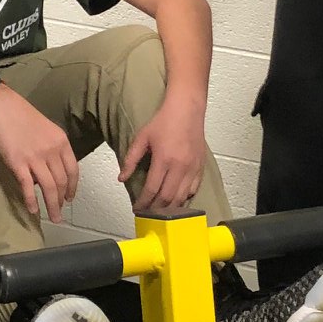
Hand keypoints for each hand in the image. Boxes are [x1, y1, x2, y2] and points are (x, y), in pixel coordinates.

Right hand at [0, 85, 78, 220]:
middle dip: (62, 201)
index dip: (73, 187)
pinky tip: (33, 210)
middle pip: (61, 182)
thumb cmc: (23, 116)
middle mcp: (52, 151)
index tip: (70, 198)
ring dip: (52, 206)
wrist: (2, 107)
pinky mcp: (18, 163)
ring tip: (53, 217)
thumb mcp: (47, 130)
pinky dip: (31, 201)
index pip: (73, 170)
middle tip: (60, 213)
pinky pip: (27, 187)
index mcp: (61, 142)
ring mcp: (35, 158)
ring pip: (49, 188)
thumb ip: (52, 149)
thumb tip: (49, 172)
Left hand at [118, 96, 207, 212]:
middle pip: (167, 198)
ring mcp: (192, 168)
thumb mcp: (142, 138)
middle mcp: (180, 166)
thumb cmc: (165, 120)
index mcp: (164, 159)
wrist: (187, 109)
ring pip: (181, 198)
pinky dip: (184, 198)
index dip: (143, 202)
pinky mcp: (201, 167)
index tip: (137, 208)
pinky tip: (176, 200)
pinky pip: (193, 190)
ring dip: (170, 208)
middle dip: (155, 209)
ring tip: (159, 211)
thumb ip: (131, 159)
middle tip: (147, 212)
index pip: (151, 189)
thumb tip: (121, 178)